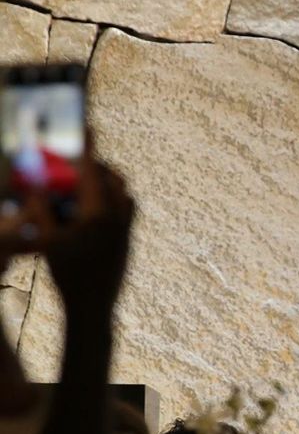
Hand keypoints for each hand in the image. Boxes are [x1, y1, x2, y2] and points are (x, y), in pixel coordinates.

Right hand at [21, 134, 134, 319]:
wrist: (94, 306)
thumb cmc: (67, 275)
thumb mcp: (47, 240)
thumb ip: (41, 209)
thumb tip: (34, 183)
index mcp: (97, 214)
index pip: (93, 171)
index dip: (88, 147)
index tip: (87, 127)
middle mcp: (118, 218)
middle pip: (113, 179)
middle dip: (97, 166)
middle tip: (79, 160)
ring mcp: (127, 229)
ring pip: (124, 193)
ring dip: (108, 182)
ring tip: (87, 183)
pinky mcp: (129, 239)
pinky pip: (127, 210)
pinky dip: (114, 199)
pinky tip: (95, 207)